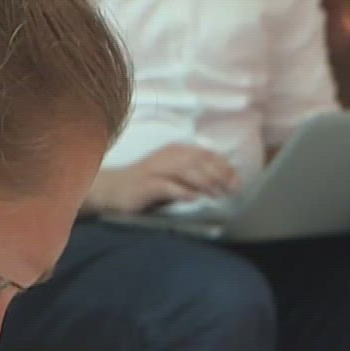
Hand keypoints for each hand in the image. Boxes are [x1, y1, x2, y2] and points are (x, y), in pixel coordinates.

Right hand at [85, 144, 236, 216]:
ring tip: (217, 195)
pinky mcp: (144, 184)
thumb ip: (195, 176)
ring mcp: (155, 169)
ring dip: (205, 183)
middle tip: (231, 190)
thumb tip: (224, 184)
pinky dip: (182, 191)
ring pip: (185, 170)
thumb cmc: (147, 185)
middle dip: (219, 175)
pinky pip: (166, 185)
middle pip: (199, 161)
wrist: (112, 190)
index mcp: (176, 151)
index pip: (206, 154)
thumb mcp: (174, 177)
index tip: (237, 182)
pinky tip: (194, 199)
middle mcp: (167, 156)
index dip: (224, 167)